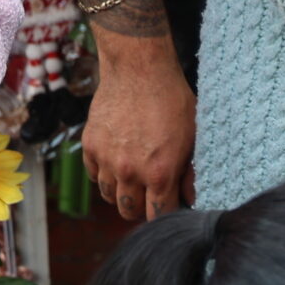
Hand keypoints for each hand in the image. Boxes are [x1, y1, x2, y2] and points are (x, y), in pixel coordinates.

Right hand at [85, 30, 197, 223]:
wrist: (139, 69)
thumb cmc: (172, 100)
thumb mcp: (194, 137)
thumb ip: (191, 172)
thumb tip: (192, 197)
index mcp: (159, 173)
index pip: (158, 215)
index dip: (165, 213)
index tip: (168, 205)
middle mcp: (129, 171)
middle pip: (129, 211)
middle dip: (141, 208)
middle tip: (150, 194)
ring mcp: (107, 159)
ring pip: (108, 196)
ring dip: (121, 192)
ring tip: (133, 177)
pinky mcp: (90, 145)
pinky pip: (94, 175)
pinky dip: (104, 173)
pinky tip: (117, 161)